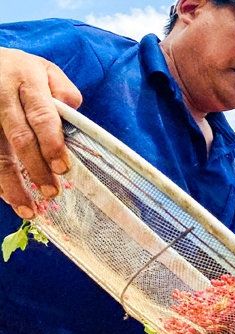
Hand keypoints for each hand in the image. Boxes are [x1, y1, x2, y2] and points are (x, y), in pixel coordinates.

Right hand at [0, 47, 81, 217]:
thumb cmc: (21, 71)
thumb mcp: (45, 70)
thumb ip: (64, 91)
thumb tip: (73, 115)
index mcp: (26, 81)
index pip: (41, 115)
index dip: (52, 143)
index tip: (63, 168)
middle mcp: (2, 97)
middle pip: (18, 137)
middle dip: (36, 167)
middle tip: (51, 191)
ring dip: (12, 184)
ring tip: (28, 208)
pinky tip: (10, 198)